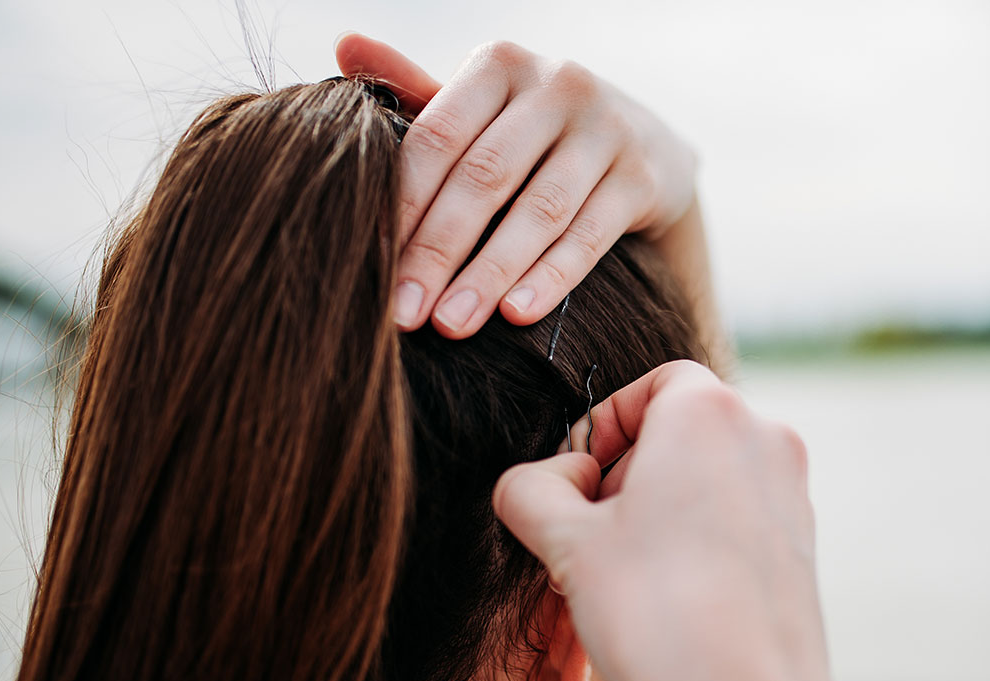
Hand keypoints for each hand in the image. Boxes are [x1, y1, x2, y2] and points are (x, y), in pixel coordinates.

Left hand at [335, 34, 697, 336]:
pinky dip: (552, 277)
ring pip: (539, 211)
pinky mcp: (644, 176)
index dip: (401, 206)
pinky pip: (591, 234)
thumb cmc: (535, 138)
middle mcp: (557, 85)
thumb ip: (417, 93)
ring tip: (453, 325)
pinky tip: (517, 314)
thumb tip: (345, 46)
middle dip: (438, 251)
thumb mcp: (483, 113)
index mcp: (500, 65)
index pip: (438, 138)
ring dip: (490, 274)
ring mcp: (607, 128)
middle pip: (484, 177)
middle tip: (404, 315)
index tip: (370, 268)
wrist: (644, 151)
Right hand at [492, 362, 954, 680]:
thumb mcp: (566, 542)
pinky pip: (726, 530)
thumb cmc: (655, 616)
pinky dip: (682, 555)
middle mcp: (764, 439)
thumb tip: (536, 482)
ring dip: (641, 530)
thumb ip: (530, 488)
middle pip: (670, 441)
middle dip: (614, 489)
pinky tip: (647, 613)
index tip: (572, 484)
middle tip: (578, 543)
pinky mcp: (799, 548)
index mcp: (709, 411)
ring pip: (695, 492)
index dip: (598, 429)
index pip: (647, 386)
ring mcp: (791, 495)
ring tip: (604, 590)